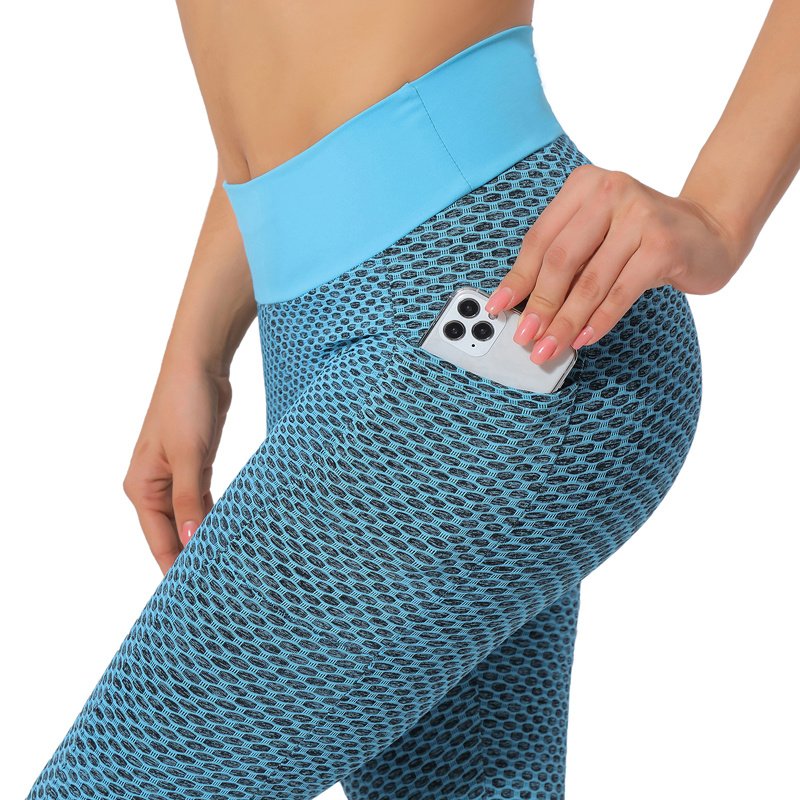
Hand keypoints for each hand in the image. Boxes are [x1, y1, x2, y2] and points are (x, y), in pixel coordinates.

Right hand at [122, 358, 231, 575]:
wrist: (200, 367)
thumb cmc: (186, 405)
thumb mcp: (190, 456)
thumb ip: (190, 501)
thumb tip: (192, 542)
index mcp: (142, 488)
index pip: (159, 541)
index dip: (176, 569)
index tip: (193, 598)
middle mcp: (154, 487)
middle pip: (174, 534)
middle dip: (194, 558)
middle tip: (220, 587)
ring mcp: (175, 477)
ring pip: (191, 519)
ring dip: (207, 538)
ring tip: (229, 568)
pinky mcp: (195, 467)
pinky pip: (204, 502)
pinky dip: (216, 517)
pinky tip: (231, 533)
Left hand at [484, 164, 742, 362]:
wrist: (710, 232)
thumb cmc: (643, 239)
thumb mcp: (598, 238)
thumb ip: (565, 262)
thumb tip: (522, 307)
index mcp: (584, 186)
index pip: (540, 239)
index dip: (517, 278)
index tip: (498, 308)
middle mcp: (610, 191)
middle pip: (560, 260)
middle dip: (540, 305)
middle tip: (525, 338)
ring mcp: (640, 215)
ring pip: (589, 281)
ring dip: (566, 322)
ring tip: (550, 348)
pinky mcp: (664, 244)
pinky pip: (621, 292)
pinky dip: (600, 320)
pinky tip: (584, 339)